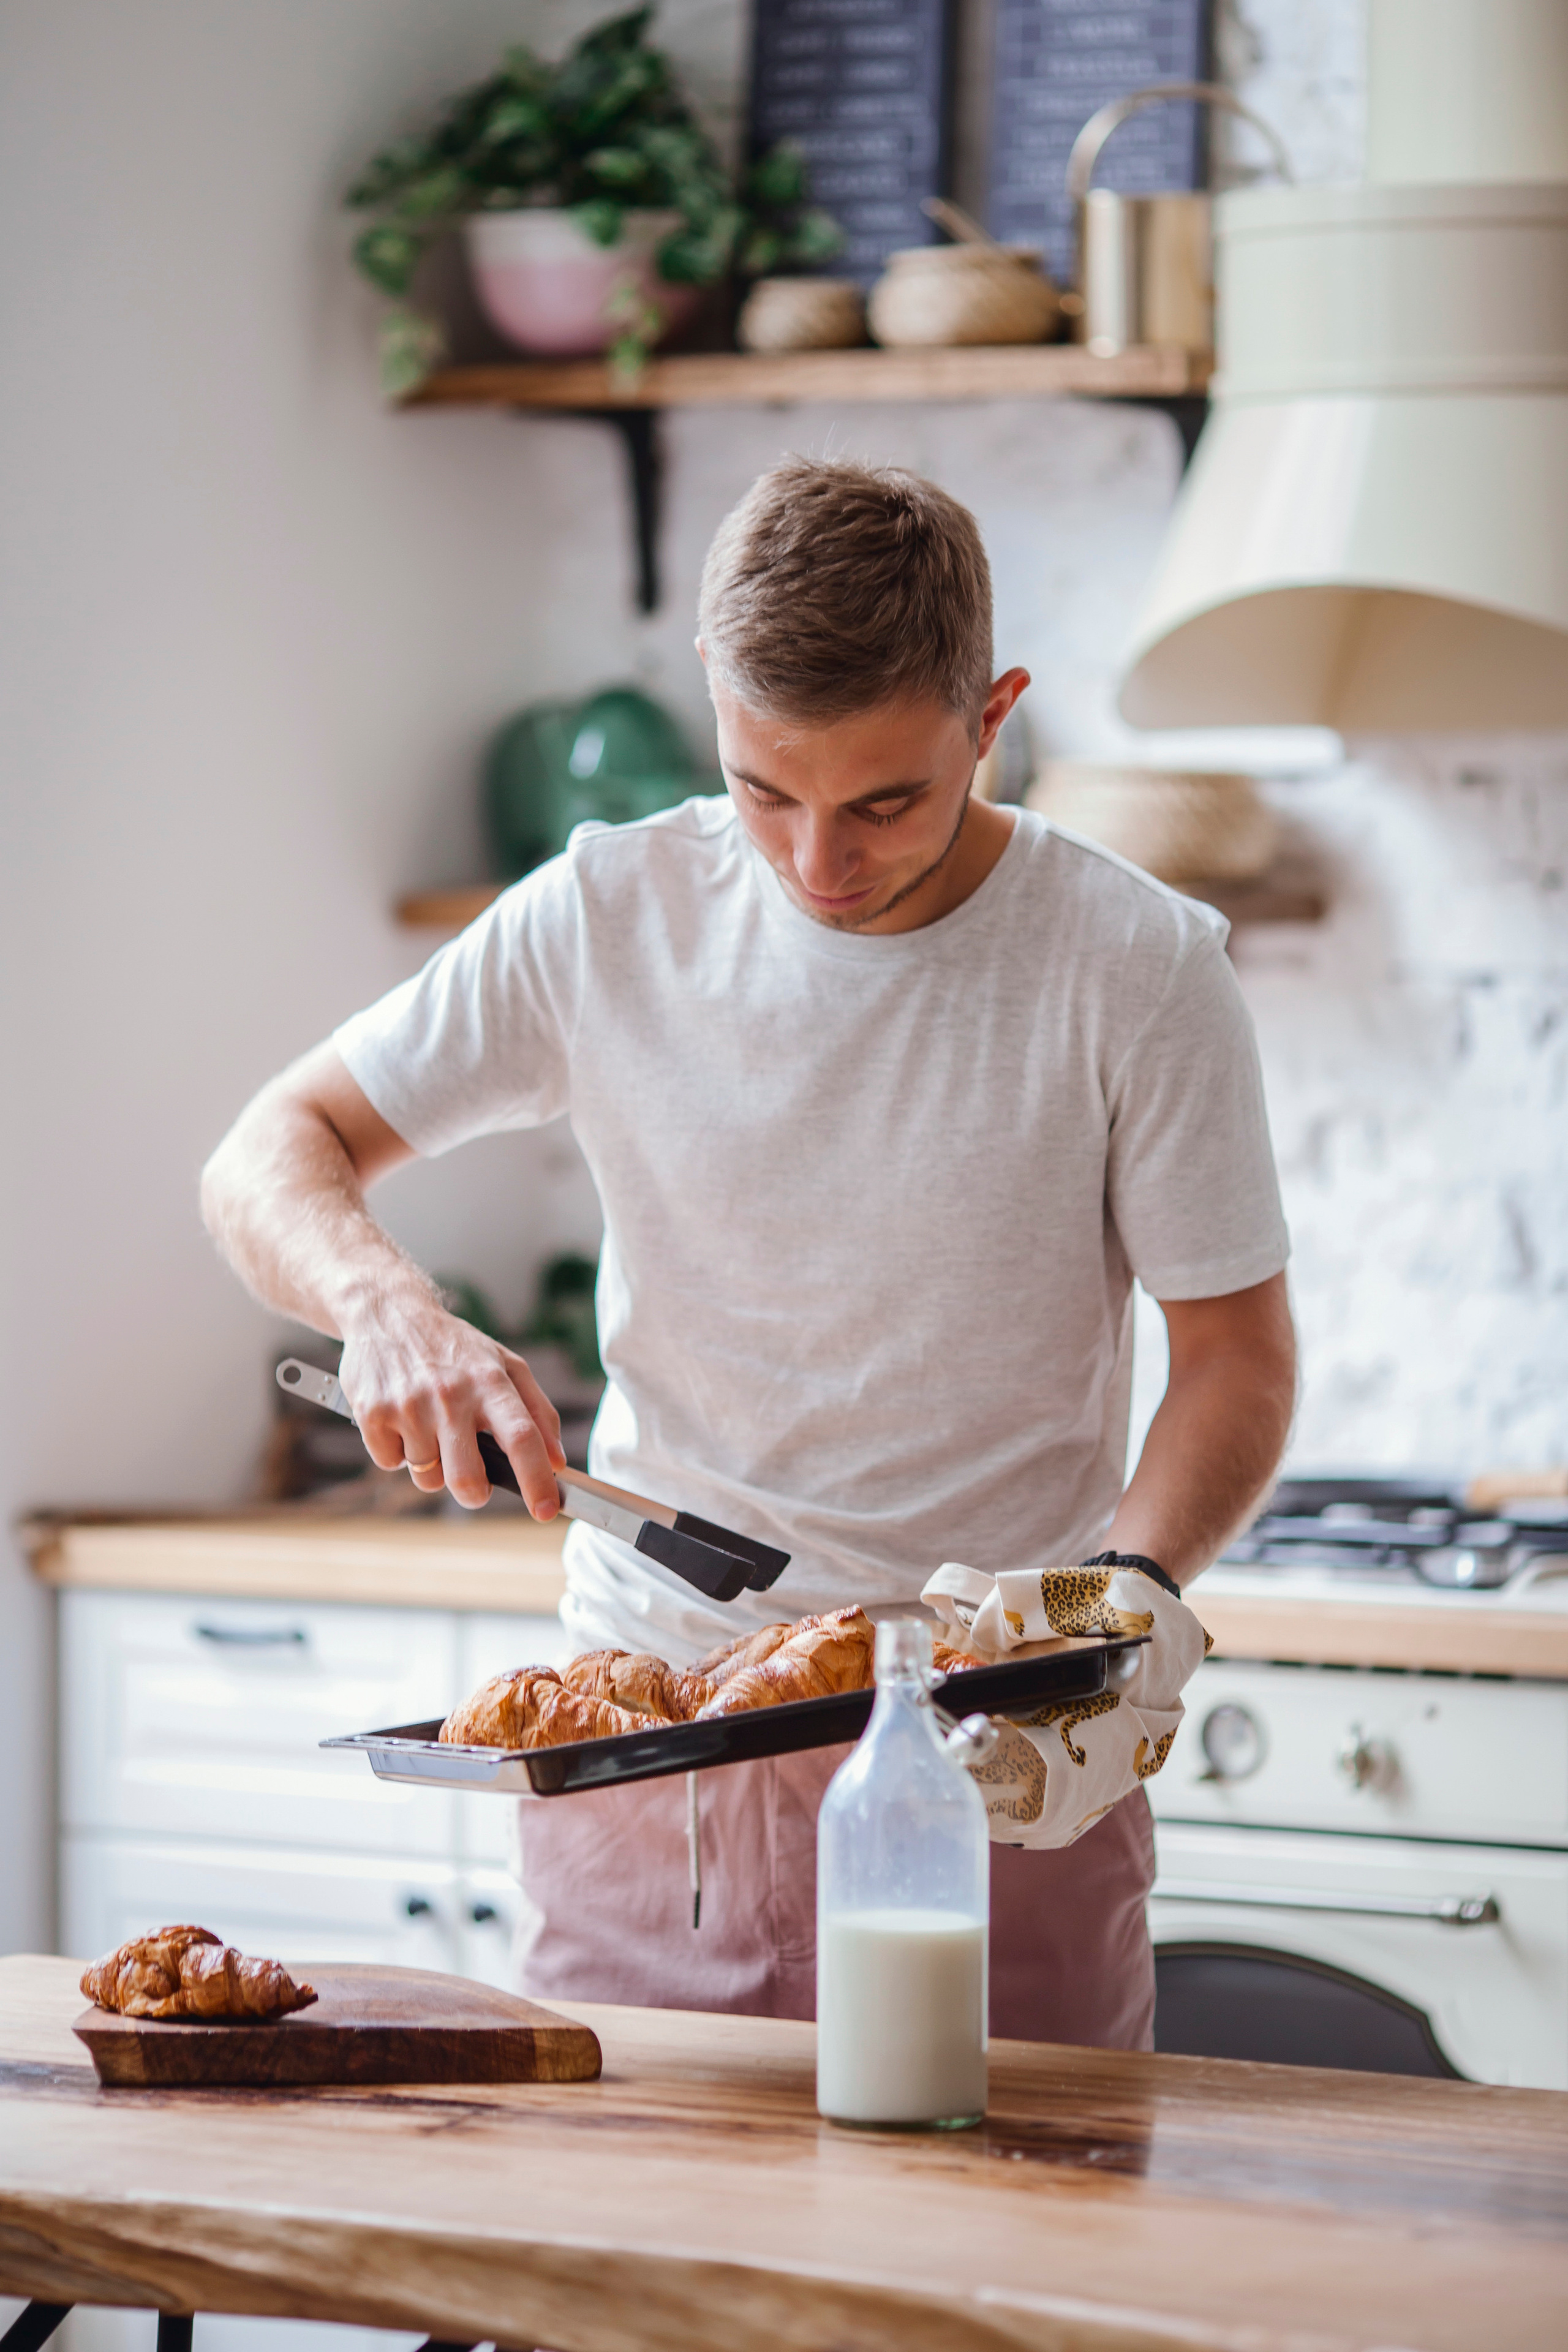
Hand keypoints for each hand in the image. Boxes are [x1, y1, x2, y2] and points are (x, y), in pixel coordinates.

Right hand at [338, 1292, 565, 1515]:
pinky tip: (403, 1420)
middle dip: (474, 1494)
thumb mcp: (505, 1364)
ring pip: (428, 1477)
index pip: (522, 1439)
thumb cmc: (454, 1347)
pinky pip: (391, 1463)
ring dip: (433, 1466)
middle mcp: (451, 1395)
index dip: (537, 1480)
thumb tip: (557, 1461)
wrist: (388, 1312)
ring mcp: (409, 1406)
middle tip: (474, 1484)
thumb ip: (538, 1411)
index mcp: (490, 1382)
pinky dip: (399, 1452)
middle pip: (467, 1479)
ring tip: (431, 1427)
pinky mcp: (373, 1414)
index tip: (545, 1511)